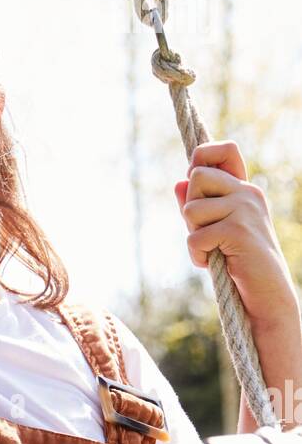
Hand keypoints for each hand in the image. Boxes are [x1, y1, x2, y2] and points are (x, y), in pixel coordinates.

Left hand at [174, 140, 297, 330]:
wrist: (265, 294)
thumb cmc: (238, 264)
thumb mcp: (214, 230)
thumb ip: (199, 207)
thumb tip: (178, 183)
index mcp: (244, 188)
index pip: (224, 149)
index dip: (201, 159)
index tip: (197, 187)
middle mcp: (247, 192)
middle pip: (197, 177)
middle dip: (190, 208)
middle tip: (206, 232)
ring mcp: (245, 209)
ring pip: (191, 208)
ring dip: (193, 235)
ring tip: (212, 250)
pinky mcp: (238, 230)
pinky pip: (195, 237)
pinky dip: (197, 255)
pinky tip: (214, 262)